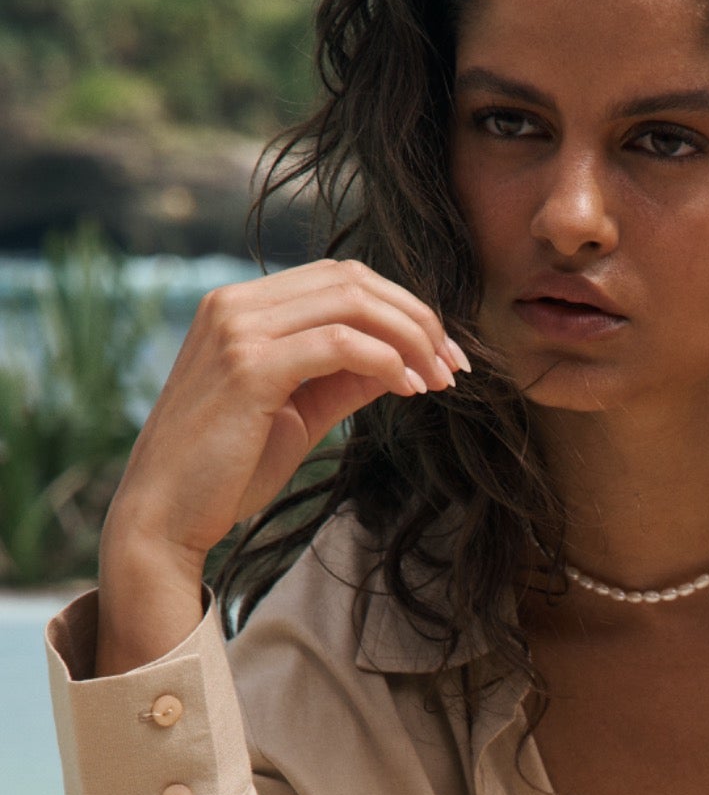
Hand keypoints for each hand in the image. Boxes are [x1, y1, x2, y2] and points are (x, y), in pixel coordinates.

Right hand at [103, 257, 470, 563]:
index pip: (339, 279)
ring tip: (441, 379)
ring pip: (351, 303)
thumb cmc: (227, 471)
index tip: (444, 353)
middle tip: (456, 365)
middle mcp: (234, 304)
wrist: (165, 515)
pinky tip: (410, 389)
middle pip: (352, 280)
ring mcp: (238, 330)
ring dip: (411, 338)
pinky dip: (385, 360)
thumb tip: (404, 362)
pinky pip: (339, 343)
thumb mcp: (298, 413)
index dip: (402, 308)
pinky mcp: (248, 367)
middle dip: (417, 318)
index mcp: (241, 307)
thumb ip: (344, 379)